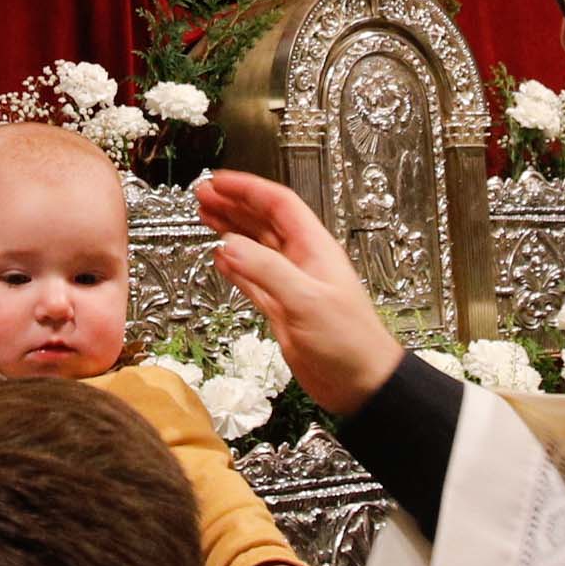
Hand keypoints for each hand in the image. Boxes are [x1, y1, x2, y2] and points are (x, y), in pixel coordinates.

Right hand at [195, 170, 406, 414]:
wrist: (361, 383)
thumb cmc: (349, 342)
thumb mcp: (307, 300)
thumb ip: (267, 271)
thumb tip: (229, 245)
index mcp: (314, 249)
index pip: (278, 205)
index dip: (248, 189)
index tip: (219, 182)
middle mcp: (302, 261)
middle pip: (264, 220)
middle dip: (234, 204)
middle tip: (204, 195)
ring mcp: (291, 284)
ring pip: (255, 246)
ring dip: (231, 229)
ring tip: (206, 215)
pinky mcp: (281, 308)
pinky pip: (253, 278)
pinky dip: (235, 266)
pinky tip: (220, 257)